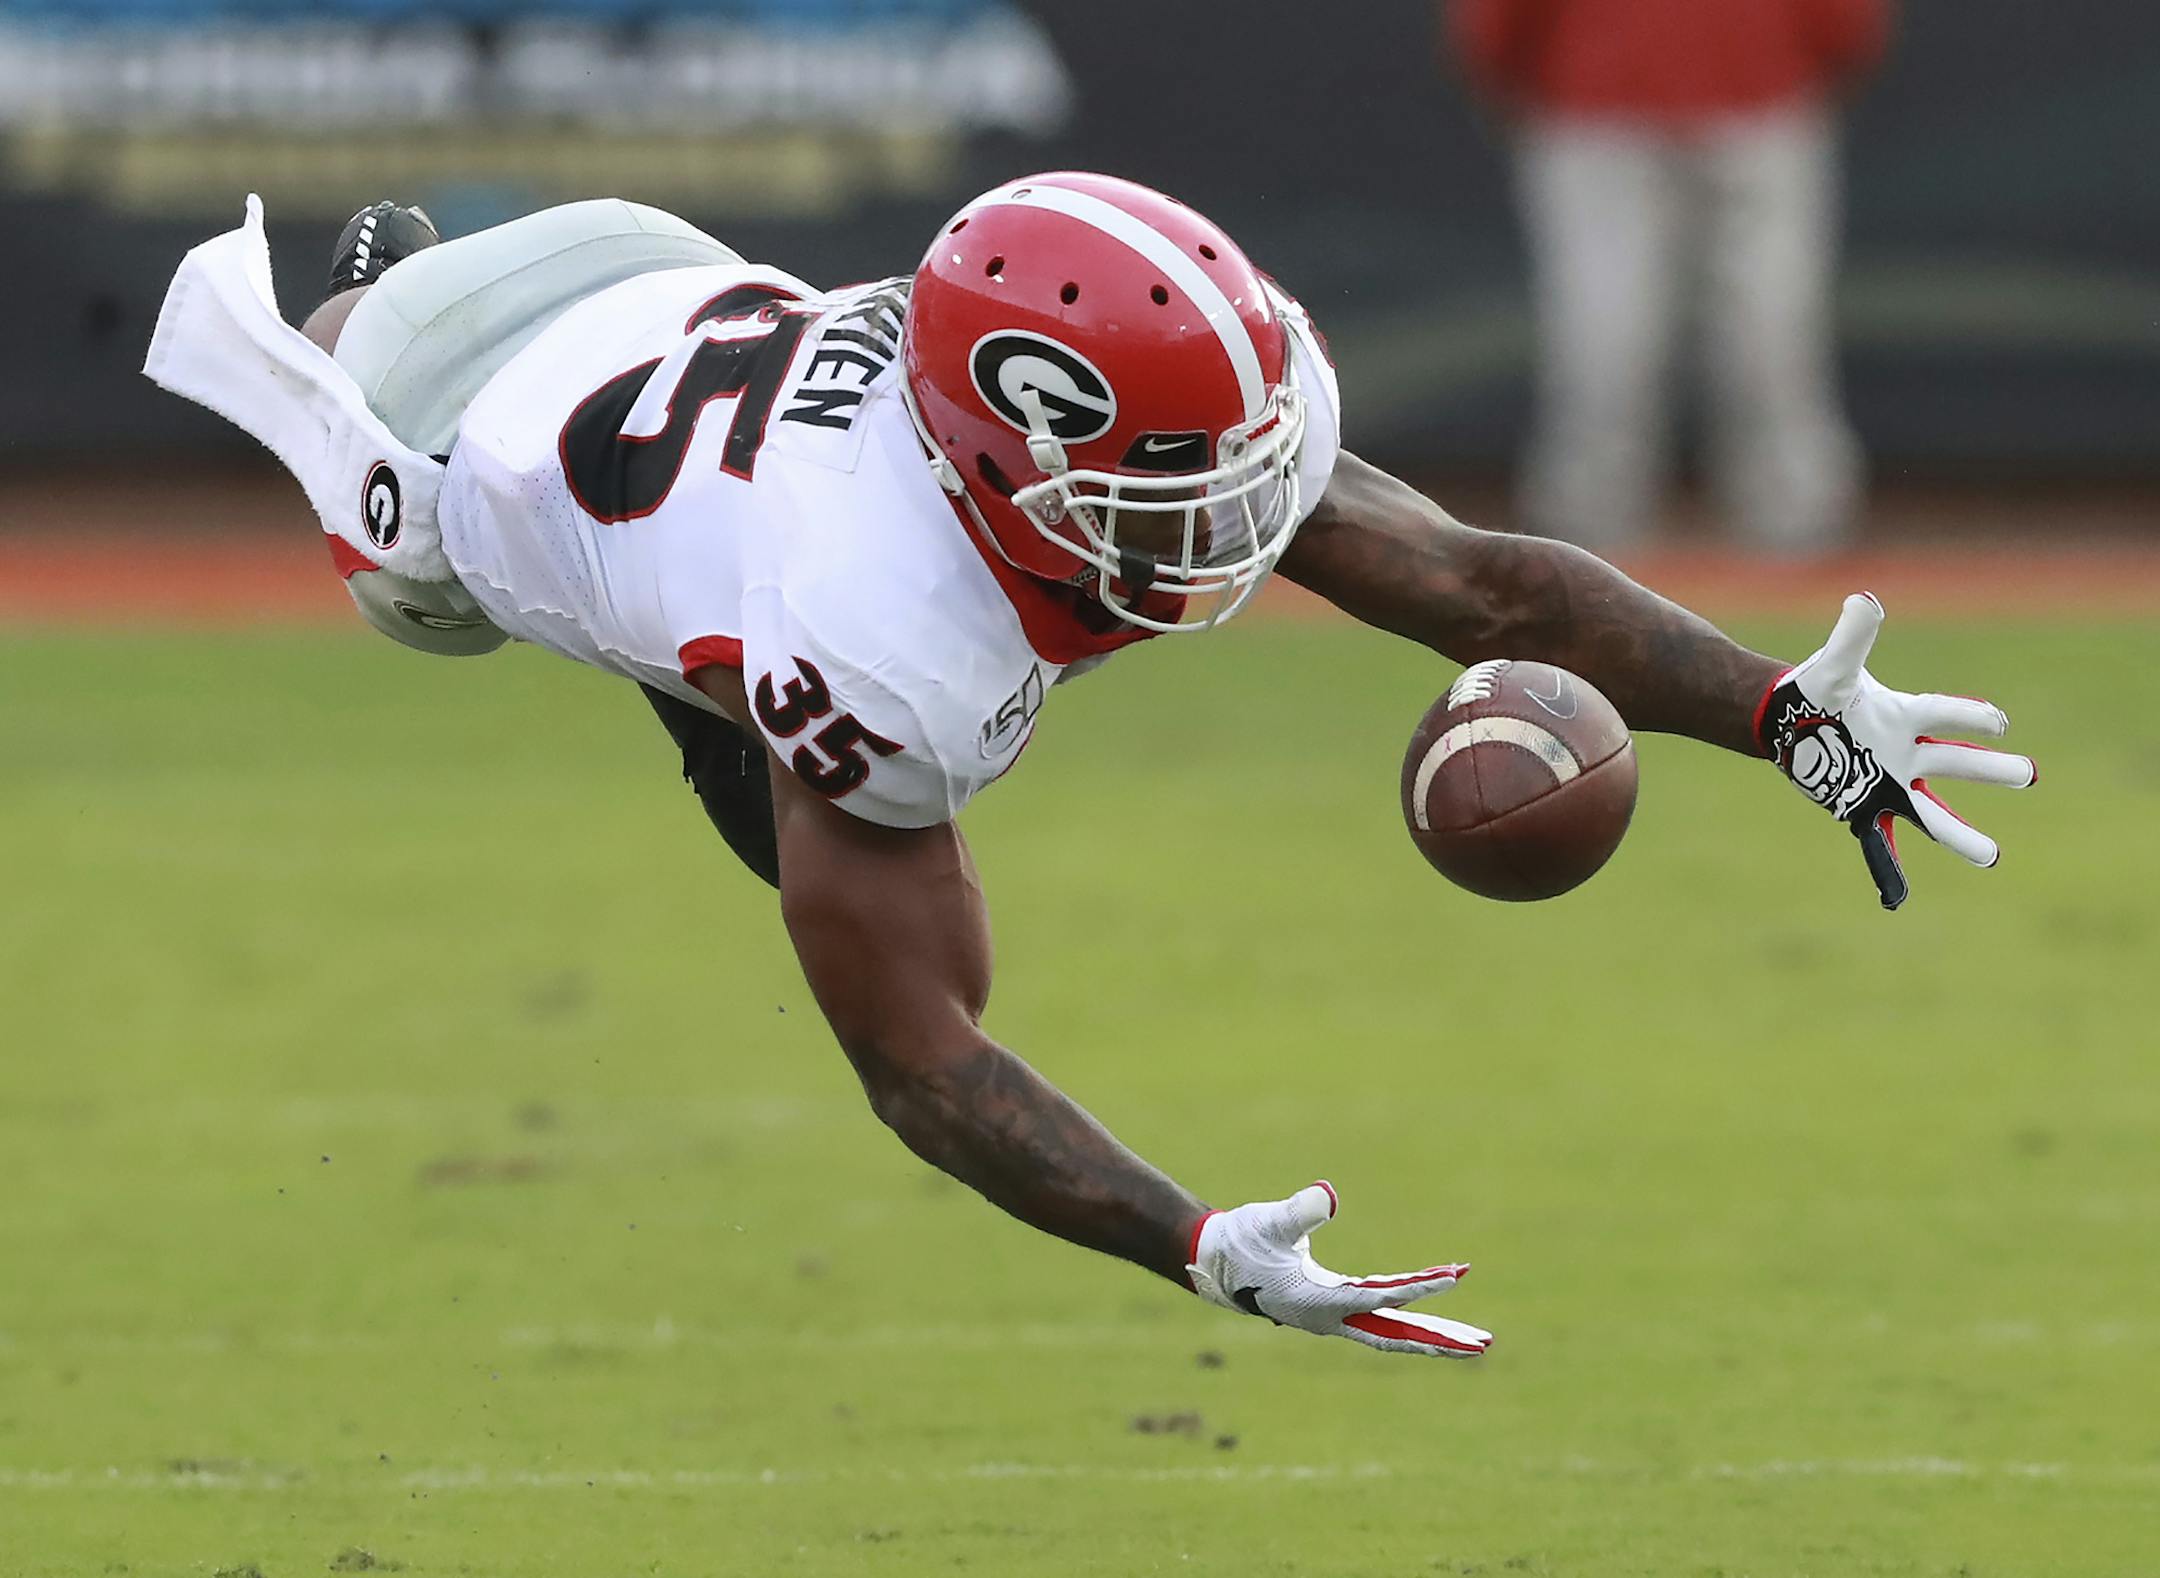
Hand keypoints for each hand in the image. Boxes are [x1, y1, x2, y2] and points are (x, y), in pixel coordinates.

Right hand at [1186, 1182, 1491, 1356]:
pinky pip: (1382, 1311)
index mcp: (1320, 1303)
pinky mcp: (1334, 1303)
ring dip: (1433, 1332)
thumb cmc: (1240, 1240)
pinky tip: (1432, 1300)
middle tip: (1485, 1345)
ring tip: (1476, 1340)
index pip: (1382, 1298)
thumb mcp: (1268, 1222)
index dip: (1420, 1288)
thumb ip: (1298, 1211)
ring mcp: (1335, 1314)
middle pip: (1398, 1334)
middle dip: (1441, 1339)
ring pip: (1395, 1329)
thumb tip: (1327, 1195)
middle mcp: (1333, 1317)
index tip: (1454, 1276)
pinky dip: (1410, 1307)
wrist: (1213, 1260)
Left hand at [1757, 593, 2036, 909]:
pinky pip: (1878, 846)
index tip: (1997, 722)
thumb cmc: (1817, 691)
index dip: (1968, 716)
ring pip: (1929, 813)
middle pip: (1952, 762)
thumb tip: (1863, 600)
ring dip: (1958, 835)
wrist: (1787, 721)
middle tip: (2029, 775)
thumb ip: (1852, 636)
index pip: (1941, 715)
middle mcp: (1905, 754)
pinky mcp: (1860, 807)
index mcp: (1903, 716)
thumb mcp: (1833, 666)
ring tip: (1992, 857)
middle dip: (1987, 769)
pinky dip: (1886, 873)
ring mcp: (1886, 784)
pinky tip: (1895, 900)